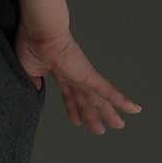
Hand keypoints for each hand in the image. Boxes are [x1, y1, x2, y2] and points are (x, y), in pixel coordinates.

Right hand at [15, 25, 142, 133]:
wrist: (39, 33)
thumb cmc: (31, 45)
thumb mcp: (27, 72)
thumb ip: (33, 85)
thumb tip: (33, 95)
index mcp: (59, 73)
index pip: (69, 95)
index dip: (73, 109)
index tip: (77, 121)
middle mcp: (74, 76)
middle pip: (86, 100)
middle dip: (93, 116)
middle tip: (101, 130)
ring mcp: (83, 76)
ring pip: (99, 100)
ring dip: (109, 114)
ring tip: (119, 125)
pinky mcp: (88, 76)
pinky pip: (108, 91)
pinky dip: (121, 100)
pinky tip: (134, 109)